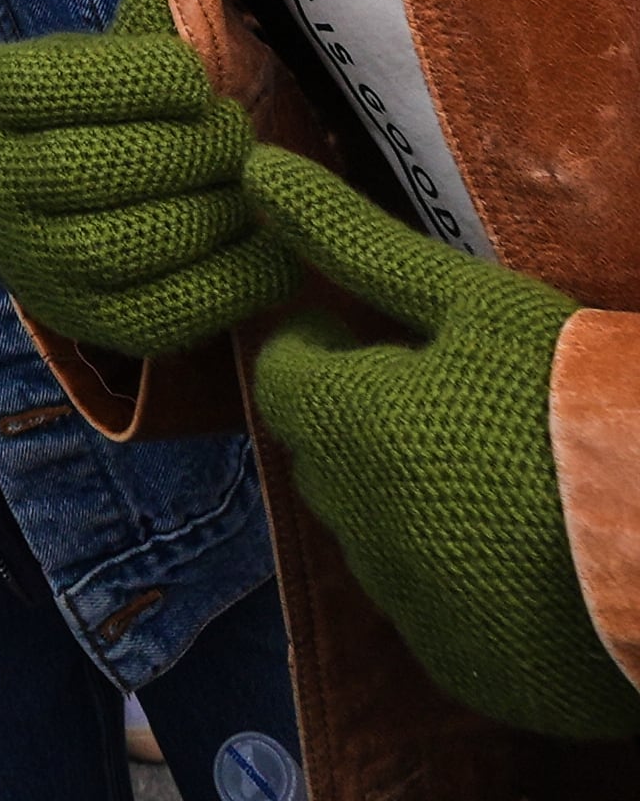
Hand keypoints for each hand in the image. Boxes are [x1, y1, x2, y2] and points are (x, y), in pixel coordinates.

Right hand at [0, 0, 293, 358]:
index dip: (148, 77)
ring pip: (131, 242)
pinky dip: (238, 278)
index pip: (59, 83)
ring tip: (248, 183)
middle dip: (193, 144)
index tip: (192, 79)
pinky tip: (272, 245)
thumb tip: (164, 2)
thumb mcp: (92, 58)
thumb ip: (135, 35)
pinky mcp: (84, 321)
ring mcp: (28, 263)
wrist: (45, 203)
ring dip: (217, 209)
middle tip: (235, 132)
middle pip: (99, 166)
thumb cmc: (80, 112)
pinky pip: (168, 310)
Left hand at [247, 148, 639, 739]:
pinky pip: (429, 609)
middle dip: (364, 423)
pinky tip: (526, 552)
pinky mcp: (462, 666)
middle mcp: (355, 522)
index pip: (283, 377)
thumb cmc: (583, 403)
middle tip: (456, 403)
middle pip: (324, 456)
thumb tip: (256, 173)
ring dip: (409, 501)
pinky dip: (458, 577)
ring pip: (373, 534)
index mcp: (347, 428)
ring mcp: (408, 603)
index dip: (330, 350)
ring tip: (503, 476)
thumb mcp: (478, 306)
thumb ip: (358, 246)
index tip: (386, 340)